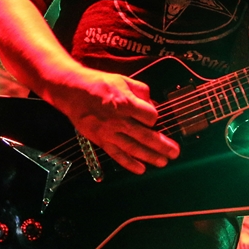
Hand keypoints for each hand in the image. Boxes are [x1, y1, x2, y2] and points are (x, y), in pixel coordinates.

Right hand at [46, 67, 180, 174]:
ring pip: (134, 148)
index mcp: (125, 103)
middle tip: (175, 152)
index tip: (153, 117)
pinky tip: (141, 169)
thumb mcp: (123, 80)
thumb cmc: (98, 84)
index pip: (150, 116)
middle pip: (146, 136)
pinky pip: (117, 155)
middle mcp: (118, 120)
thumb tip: (152, 103)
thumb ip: (141, 91)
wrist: (72, 92)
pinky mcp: (101, 140)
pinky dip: (129, 163)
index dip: (154, 117)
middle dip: (162, 145)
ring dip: (150, 157)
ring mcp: (109, 132)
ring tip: (163, 162)